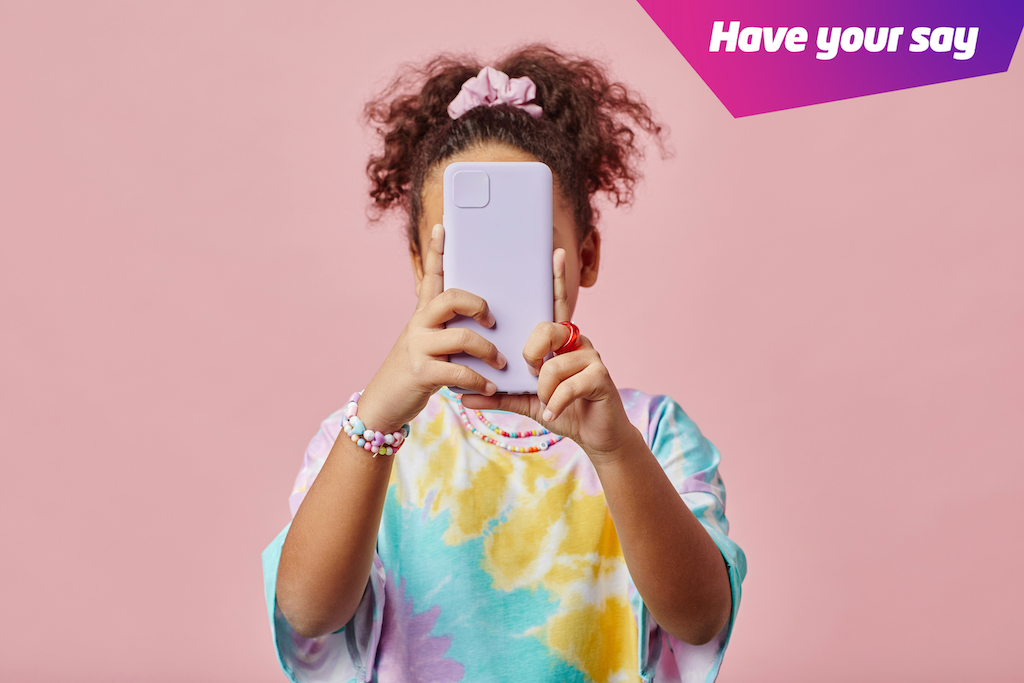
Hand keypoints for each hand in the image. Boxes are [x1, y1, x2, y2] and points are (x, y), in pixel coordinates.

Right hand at [358, 224, 505, 432]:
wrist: (386, 402)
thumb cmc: (417, 370)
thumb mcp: (429, 343)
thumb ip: (448, 328)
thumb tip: (484, 316)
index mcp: (423, 313)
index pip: (431, 275)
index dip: (437, 251)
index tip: (443, 226)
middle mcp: (418, 324)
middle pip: (452, 297)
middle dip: (479, 306)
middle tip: (492, 321)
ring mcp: (418, 346)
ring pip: (463, 336)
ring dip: (488, 351)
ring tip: (500, 363)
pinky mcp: (422, 371)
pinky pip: (459, 370)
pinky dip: (479, 379)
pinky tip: (490, 386)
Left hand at [461, 249, 636, 460]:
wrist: (596, 436)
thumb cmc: (564, 411)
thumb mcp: (526, 402)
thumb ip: (497, 395)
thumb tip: (461, 397)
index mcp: (559, 341)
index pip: (554, 305)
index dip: (555, 280)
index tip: (553, 252)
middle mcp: (577, 341)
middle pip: (546, 329)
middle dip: (531, 355)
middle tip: (531, 375)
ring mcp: (591, 357)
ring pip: (553, 363)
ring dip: (544, 389)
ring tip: (548, 403)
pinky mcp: (601, 376)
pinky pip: (568, 385)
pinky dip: (556, 404)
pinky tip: (555, 414)